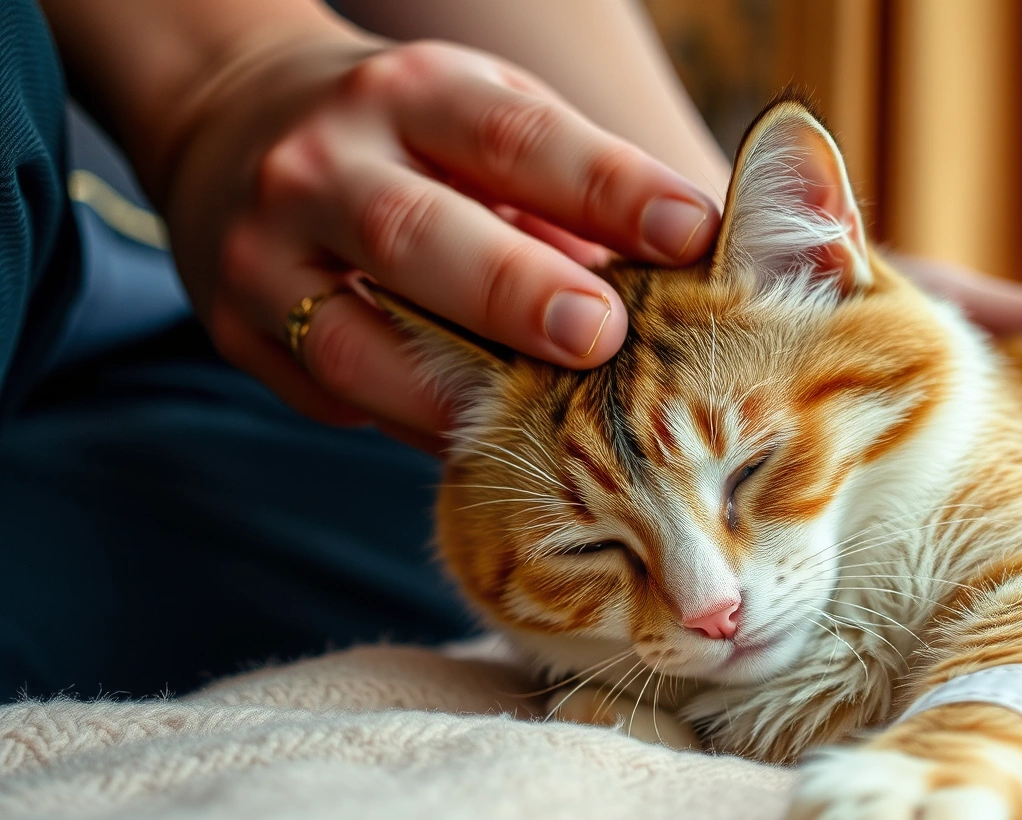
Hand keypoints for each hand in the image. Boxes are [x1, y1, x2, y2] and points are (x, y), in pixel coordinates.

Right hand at [161, 35, 719, 449]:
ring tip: (542, 429)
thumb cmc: (422, 146)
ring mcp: (266, 252)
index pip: (515, 139)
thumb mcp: (496, 128)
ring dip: (452, 392)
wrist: (240, 128)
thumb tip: (711, 274)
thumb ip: (585, 195)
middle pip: (414, 233)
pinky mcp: (240, 331)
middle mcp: (326, 164)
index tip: (690, 233)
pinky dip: (412, 427)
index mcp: (414, 96)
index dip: (606, 187)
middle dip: (512, 291)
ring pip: (353, 339)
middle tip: (601, 335)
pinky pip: (334, 395)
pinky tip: (483, 451)